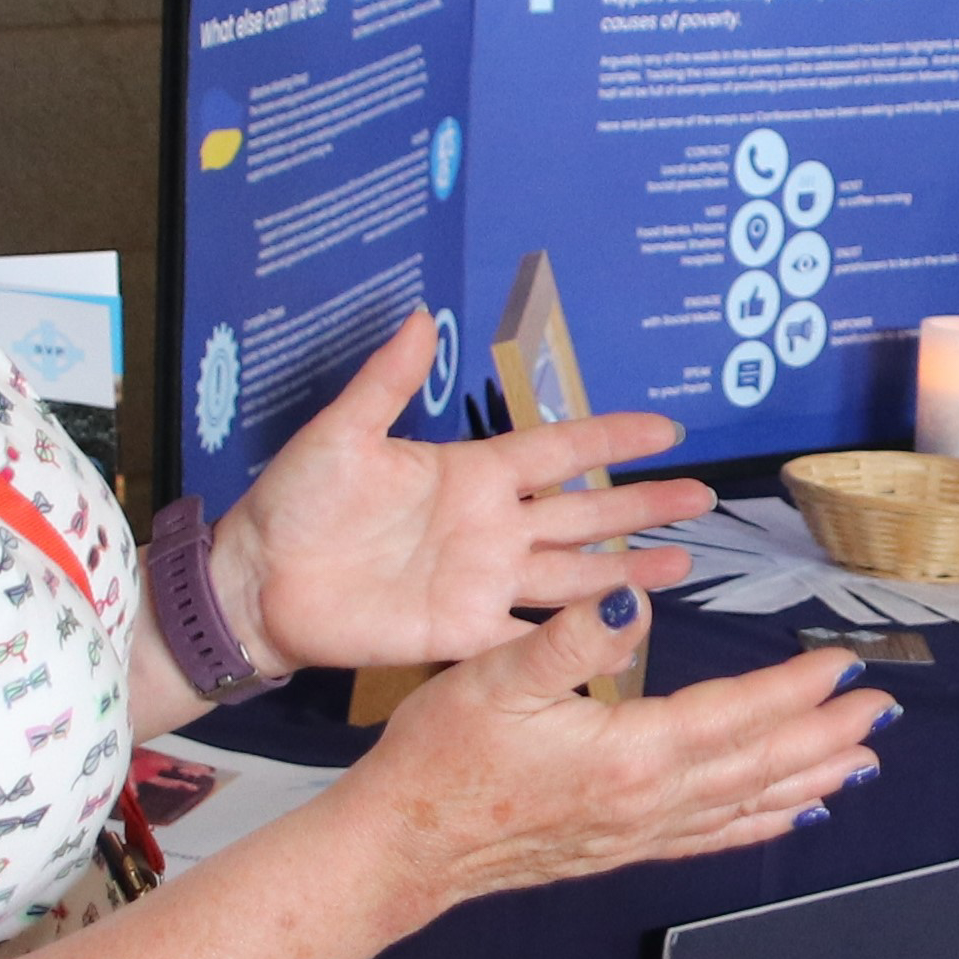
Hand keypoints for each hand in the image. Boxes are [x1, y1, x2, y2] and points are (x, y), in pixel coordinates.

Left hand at [228, 310, 712, 672]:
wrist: (256, 582)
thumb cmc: (294, 503)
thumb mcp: (341, 432)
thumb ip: (388, 381)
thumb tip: (421, 316)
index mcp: (470, 473)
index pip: (559, 449)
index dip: (612, 435)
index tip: (668, 427)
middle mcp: (491, 527)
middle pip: (587, 512)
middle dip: (644, 504)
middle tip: (702, 498)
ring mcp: (483, 582)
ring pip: (576, 575)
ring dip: (629, 572)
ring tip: (683, 564)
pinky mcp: (464, 632)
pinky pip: (531, 638)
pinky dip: (577, 643)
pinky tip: (620, 638)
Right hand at [344, 595, 894, 919]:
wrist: (405, 846)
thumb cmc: (441, 756)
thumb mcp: (496, 676)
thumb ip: (574, 639)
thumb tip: (637, 602)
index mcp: (629, 753)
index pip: (735, 714)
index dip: (795, 689)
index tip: (844, 664)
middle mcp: (650, 801)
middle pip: (760, 764)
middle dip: (825, 735)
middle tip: (881, 713)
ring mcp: (641, 832)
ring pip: (747, 804)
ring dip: (810, 780)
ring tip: (862, 762)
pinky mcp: (624, 849)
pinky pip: (714, 836)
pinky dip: (763, 823)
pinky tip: (793, 817)